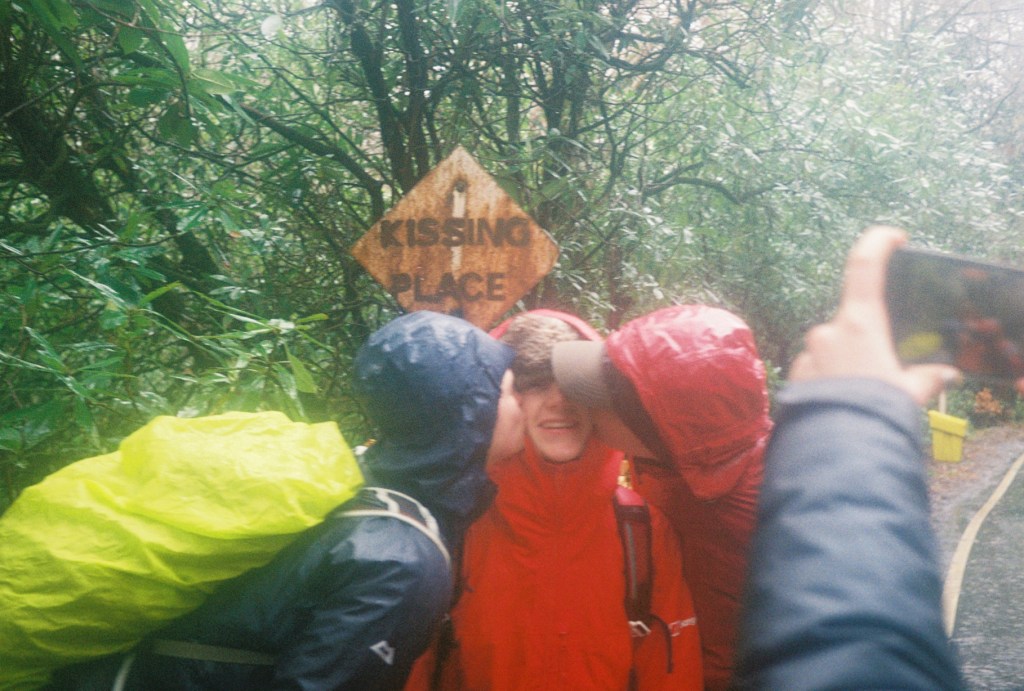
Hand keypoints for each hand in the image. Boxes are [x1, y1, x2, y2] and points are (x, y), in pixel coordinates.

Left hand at [788, 226, 960, 404]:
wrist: (837, 450)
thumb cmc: (877, 413)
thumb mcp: (910, 394)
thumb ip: (923, 379)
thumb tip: (943, 375)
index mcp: (859, 324)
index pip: (865, 267)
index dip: (878, 243)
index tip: (894, 237)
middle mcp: (827, 331)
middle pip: (852, 323)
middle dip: (867, 342)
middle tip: (884, 373)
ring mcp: (807, 353)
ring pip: (832, 350)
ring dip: (848, 366)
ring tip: (864, 397)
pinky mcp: (794, 376)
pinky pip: (816, 371)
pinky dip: (830, 382)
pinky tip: (842, 405)